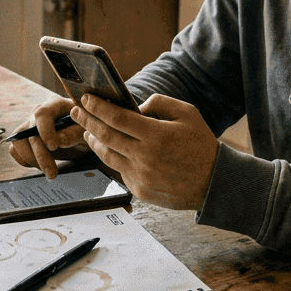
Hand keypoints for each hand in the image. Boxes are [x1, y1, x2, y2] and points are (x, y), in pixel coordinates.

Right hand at [8, 96, 89, 178]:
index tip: (54, 146)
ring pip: (18, 141)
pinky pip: (15, 149)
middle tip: (52, 173)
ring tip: (49, 171)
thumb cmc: (87, 127)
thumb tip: (59, 141)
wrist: (82, 133)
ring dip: (31, 159)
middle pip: (29, 132)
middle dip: (40, 155)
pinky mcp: (26, 139)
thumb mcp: (86, 129)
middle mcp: (39, 114)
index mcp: (55, 105)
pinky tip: (40, 166)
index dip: (45, 130)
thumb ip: (74, 133)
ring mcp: (30, 126)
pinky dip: (24, 160)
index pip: (42, 114)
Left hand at [74, 93, 219, 210]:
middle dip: (87, 121)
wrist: (214, 183)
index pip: (118, 118)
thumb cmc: (201, 145)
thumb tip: (135, 105)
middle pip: (106, 136)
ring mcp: (141, 176)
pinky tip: (108, 149)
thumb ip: (160, 103)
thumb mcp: (188, 114)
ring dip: (93, 141)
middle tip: (77, 111)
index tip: (86, 99)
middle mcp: (146, 157)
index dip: (98, 107)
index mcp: (157, 135)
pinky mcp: (140, 191)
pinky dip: (112, 158)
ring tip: (88, 130)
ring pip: (107, 156)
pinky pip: (119, 171)